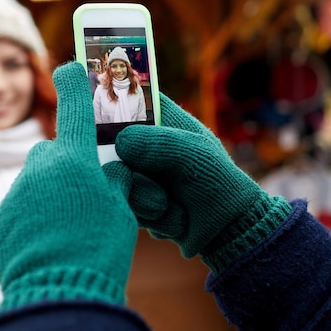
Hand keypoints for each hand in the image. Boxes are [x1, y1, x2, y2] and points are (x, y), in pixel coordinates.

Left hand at [0, 62, 137, 311]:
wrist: (56, 292)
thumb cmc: (97, 248)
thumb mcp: (121, 211)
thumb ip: (115, 182)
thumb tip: (111, 172)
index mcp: (74, 158)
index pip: (72, 103)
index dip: (71, 80)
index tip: (69, 68)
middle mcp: (40, 167)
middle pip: (55, 150)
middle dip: (69, 163)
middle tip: (85, 191)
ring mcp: (17, 193)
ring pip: (38, 179)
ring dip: (52, 192)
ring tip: (68, 224)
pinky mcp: (3, 218)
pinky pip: (23, 205)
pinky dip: (35, 215)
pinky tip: (49, 240)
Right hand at [112, 93, 291, 274]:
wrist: (226, 232)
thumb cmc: (218, 185)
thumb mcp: (194, 156)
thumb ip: (159, 144)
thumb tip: (120, 143)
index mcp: (164, 119)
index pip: (132, 97)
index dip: (113, 101)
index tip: (103, 121)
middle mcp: (145, 143)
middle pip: (109, 141)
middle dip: (128, 168)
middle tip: (148, 181)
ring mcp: (137, 172)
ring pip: (114, 178)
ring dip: (144, 198)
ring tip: (168, 205)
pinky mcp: (134, 199)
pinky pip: (123, 204)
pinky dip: (149, 216)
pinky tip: (171, 218)